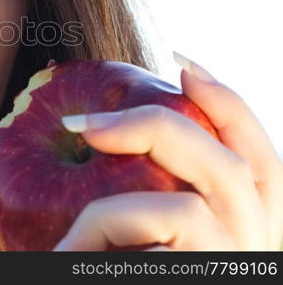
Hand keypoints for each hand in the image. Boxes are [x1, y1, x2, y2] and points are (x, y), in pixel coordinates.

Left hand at [53, 51, 282, 250]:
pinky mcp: (203, 280)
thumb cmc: (112, 270)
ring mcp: (232, 268)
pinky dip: (101, 242)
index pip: (261, 161)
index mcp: (246, 231)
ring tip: (64, 244)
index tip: (183, 64)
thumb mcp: (134, 235)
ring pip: (186, 211)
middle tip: (81, 122)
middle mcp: (254, 251)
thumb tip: (84, 124)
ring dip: (110, 214)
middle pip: (233, 168)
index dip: (229, 107)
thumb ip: (139, 191)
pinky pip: (148, 249)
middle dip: (155, 128)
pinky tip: (69, 255)